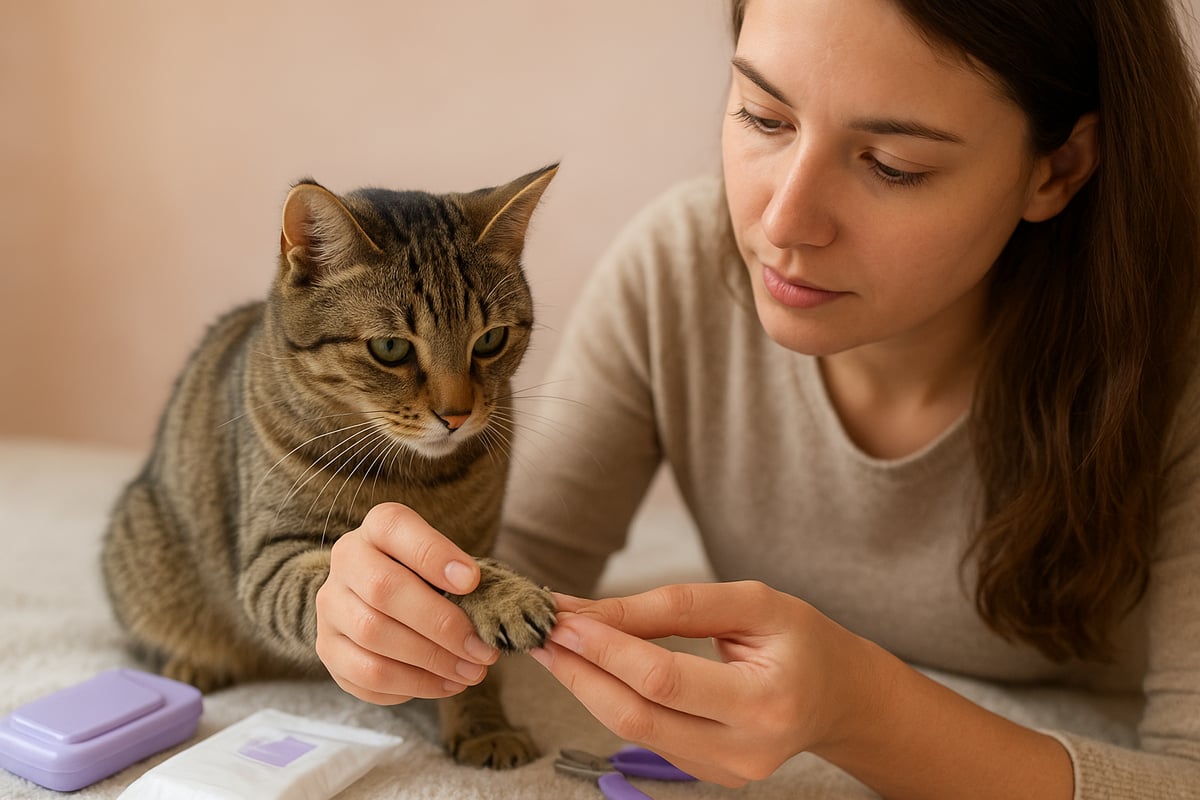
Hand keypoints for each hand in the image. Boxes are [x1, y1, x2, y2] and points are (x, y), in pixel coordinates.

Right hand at [314, 502, 499, 704]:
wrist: (377, 595)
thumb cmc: (425, 576)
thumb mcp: (444, 560)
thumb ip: (462, 577)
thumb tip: (488, 613)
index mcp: (377, 528)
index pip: (394, 528)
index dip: (433, 555)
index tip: (472, 581)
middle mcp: (345, 561)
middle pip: (383, 590)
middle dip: (441, 625)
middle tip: (481, 650)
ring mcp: (331, 607)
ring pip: (372, 637)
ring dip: (430, 662)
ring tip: (471, 672)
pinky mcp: (328, 649)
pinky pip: (364, 676)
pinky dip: (411, 685)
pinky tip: (444, 684)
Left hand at [531, 581, 878, 786]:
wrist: (839, 697)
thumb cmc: (801, 640)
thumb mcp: (752, 603)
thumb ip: (676, 605)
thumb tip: (594, 610)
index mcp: (765, 702)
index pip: (663, 679)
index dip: (605, 648)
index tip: (562, 616)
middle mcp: (744, 751)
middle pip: (636, 715)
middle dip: (578, 671)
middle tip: (537, 632)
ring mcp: (724, 773)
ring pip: (632, 730)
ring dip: (584, 685)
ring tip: (553, 643)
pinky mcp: (707, 775)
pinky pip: (646, 735)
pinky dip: (611, 698)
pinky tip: (590, 667)